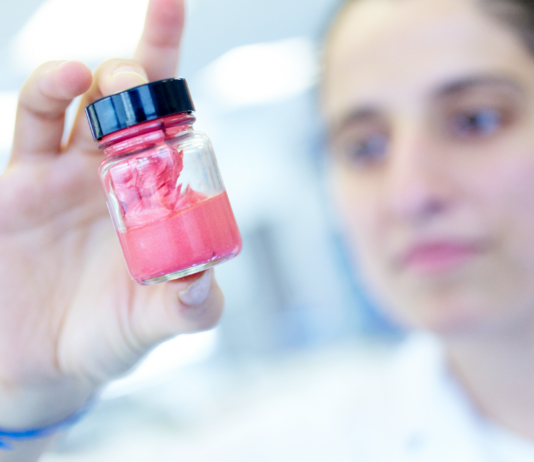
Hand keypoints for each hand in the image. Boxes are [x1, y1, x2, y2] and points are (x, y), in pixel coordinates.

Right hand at [0, 0, 222, 433]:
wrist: (43, 362)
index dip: (183, 97)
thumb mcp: (154, 324)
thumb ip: (188, 308)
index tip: (194, 50)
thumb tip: (205, 285)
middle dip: (140, 73)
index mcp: (154, 199)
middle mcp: (113, 175)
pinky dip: (44, 100)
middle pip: (129, 104)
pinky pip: (30, 128)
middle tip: (142, 76)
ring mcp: (64, 174)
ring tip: (95, 76)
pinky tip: (61, 84)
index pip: (175, 134)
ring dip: (87, 81)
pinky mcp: (19, 185)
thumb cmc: (109, 336)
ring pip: (76, 104)